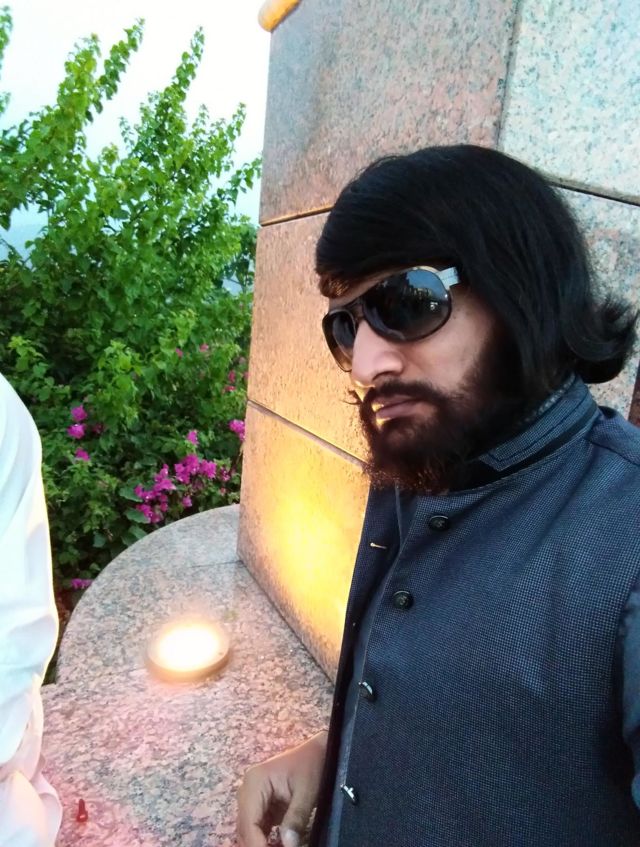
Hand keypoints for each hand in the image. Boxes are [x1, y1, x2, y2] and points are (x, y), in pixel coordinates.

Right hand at [237, 730, 327, 846]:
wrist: (319, 752)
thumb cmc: (313, 766)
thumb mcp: (307, 793)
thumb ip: (295, 820)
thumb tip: (288, 846)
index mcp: (255, 782)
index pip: (249, 823)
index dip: (257, 845)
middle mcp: (248, 789)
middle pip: (245, 828)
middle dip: (257, 845)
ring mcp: (253, 797)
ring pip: (249, 830)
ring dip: (260, 843)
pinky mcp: (261, 804)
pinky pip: (257, 828)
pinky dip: (265, 840)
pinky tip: (277, 845)